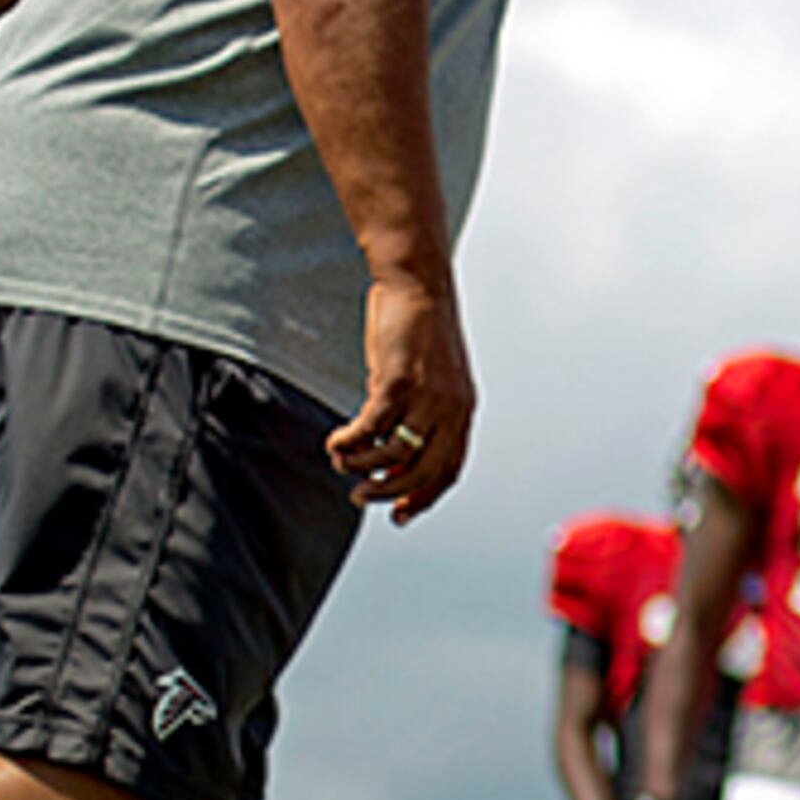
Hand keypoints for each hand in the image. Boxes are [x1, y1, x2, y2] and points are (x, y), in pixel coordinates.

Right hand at [329, 267, 471, 521]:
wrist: (419, 284)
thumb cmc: (419, 331)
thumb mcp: (430, 379)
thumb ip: (420, 413)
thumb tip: (391, 451)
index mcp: (463, 412)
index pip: (449, 470)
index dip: (425, 498)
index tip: (401, 516)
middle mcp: (452, 410)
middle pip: (421, 472)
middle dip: (388, 493)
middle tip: (360, 498)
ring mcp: (428, 397)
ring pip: (391, 454)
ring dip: (361, 467)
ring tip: (342, 463)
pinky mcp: (399, 382)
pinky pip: (370, 428)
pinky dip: (349, 442)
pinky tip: (335, 442)